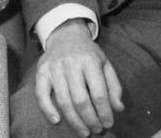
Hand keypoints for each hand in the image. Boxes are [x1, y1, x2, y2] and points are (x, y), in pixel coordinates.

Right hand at [35, 20, 122, 136]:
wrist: (66, 34)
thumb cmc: (88, 53)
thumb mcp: (105, 63)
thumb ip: (113, 86)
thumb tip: (119, 108)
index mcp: (90, 61)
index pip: (99, 92)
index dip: (104, 111)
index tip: (108, 123)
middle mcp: (72, 64)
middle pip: (80, 99)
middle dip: (90, 119)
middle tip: (96, 131)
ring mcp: (55, 68)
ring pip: (63, 100)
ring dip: (74, 121)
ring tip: (84, 132)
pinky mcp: (41, 72)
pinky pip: (41, 95)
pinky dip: (48, 110)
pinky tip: (57, 121)